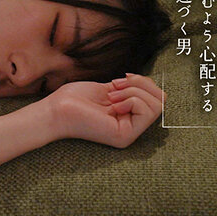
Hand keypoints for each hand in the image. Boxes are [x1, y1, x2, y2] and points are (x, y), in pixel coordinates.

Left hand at [44, 73, 164, 147]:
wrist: (55, 110)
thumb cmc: (74, 99)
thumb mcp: (109, 88)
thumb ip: (129, 89)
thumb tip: (150, 83)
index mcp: (128, 116)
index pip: (155, 97)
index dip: (143, 82)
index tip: (120, 79)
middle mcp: (131, 127)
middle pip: (161, 100)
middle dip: (141, 85)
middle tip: (115, 86)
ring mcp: (130, 133)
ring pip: (157, 104)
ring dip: (134, 91)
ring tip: (111, 96)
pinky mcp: (126, 136)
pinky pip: (148, 111)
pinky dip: (132, 99)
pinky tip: (112, 103)